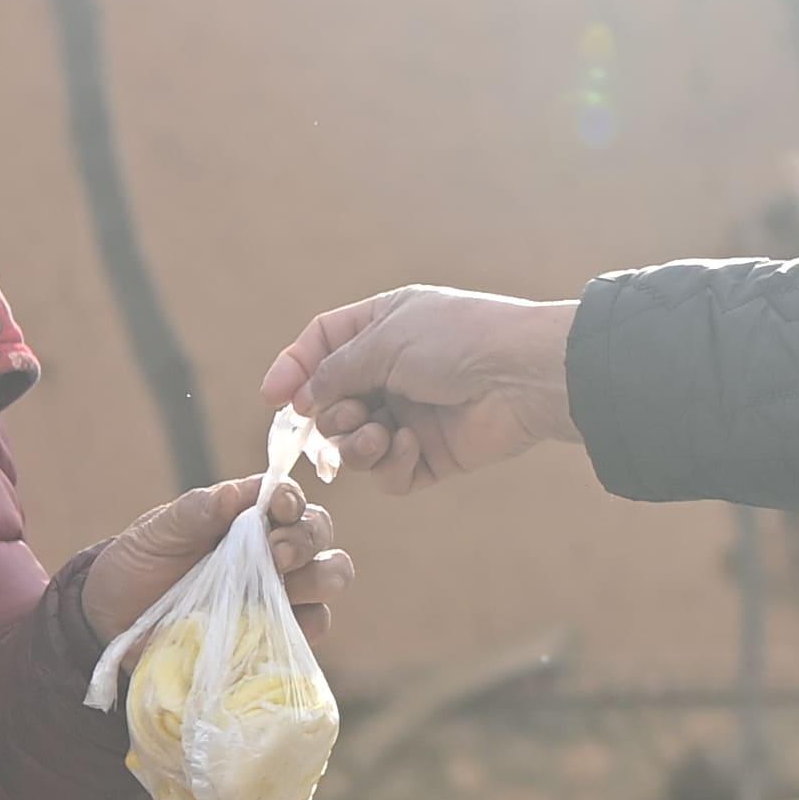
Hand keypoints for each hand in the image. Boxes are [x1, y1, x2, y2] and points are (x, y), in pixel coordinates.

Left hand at [82, 473, 359, 647]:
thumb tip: (234, 492)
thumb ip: (194, 511)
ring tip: (282, 584)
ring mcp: (280, 593)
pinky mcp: (278, 634)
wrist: (116, 621)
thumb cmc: (139, 565)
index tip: (277, 506)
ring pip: (330, 577)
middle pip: (319, 535)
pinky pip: (312, 627)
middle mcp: (273, 550)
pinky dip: (304, 625)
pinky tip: (275, 624)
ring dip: (318, 577)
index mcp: (248, 517)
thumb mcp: (156, 532)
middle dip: (306, 540)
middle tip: (276, 555)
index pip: (289, 499)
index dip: (291, 499)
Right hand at [262, 288, 579, 489]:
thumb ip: (336, 370)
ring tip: (378, 434)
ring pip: (355, 445)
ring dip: (357, 444)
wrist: (525, 376)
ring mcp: (412, 414)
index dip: (293, 370)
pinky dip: (391, 464)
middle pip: (332, 403)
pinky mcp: (432, 455)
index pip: (322, 346)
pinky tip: (408, 447)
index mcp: (383, 326)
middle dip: (330, 417)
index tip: (273, 400)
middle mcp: (394, 370)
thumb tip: (303, 399)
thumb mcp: (386, 340)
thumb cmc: (459, 340)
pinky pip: (391, 473)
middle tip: (345, 418)